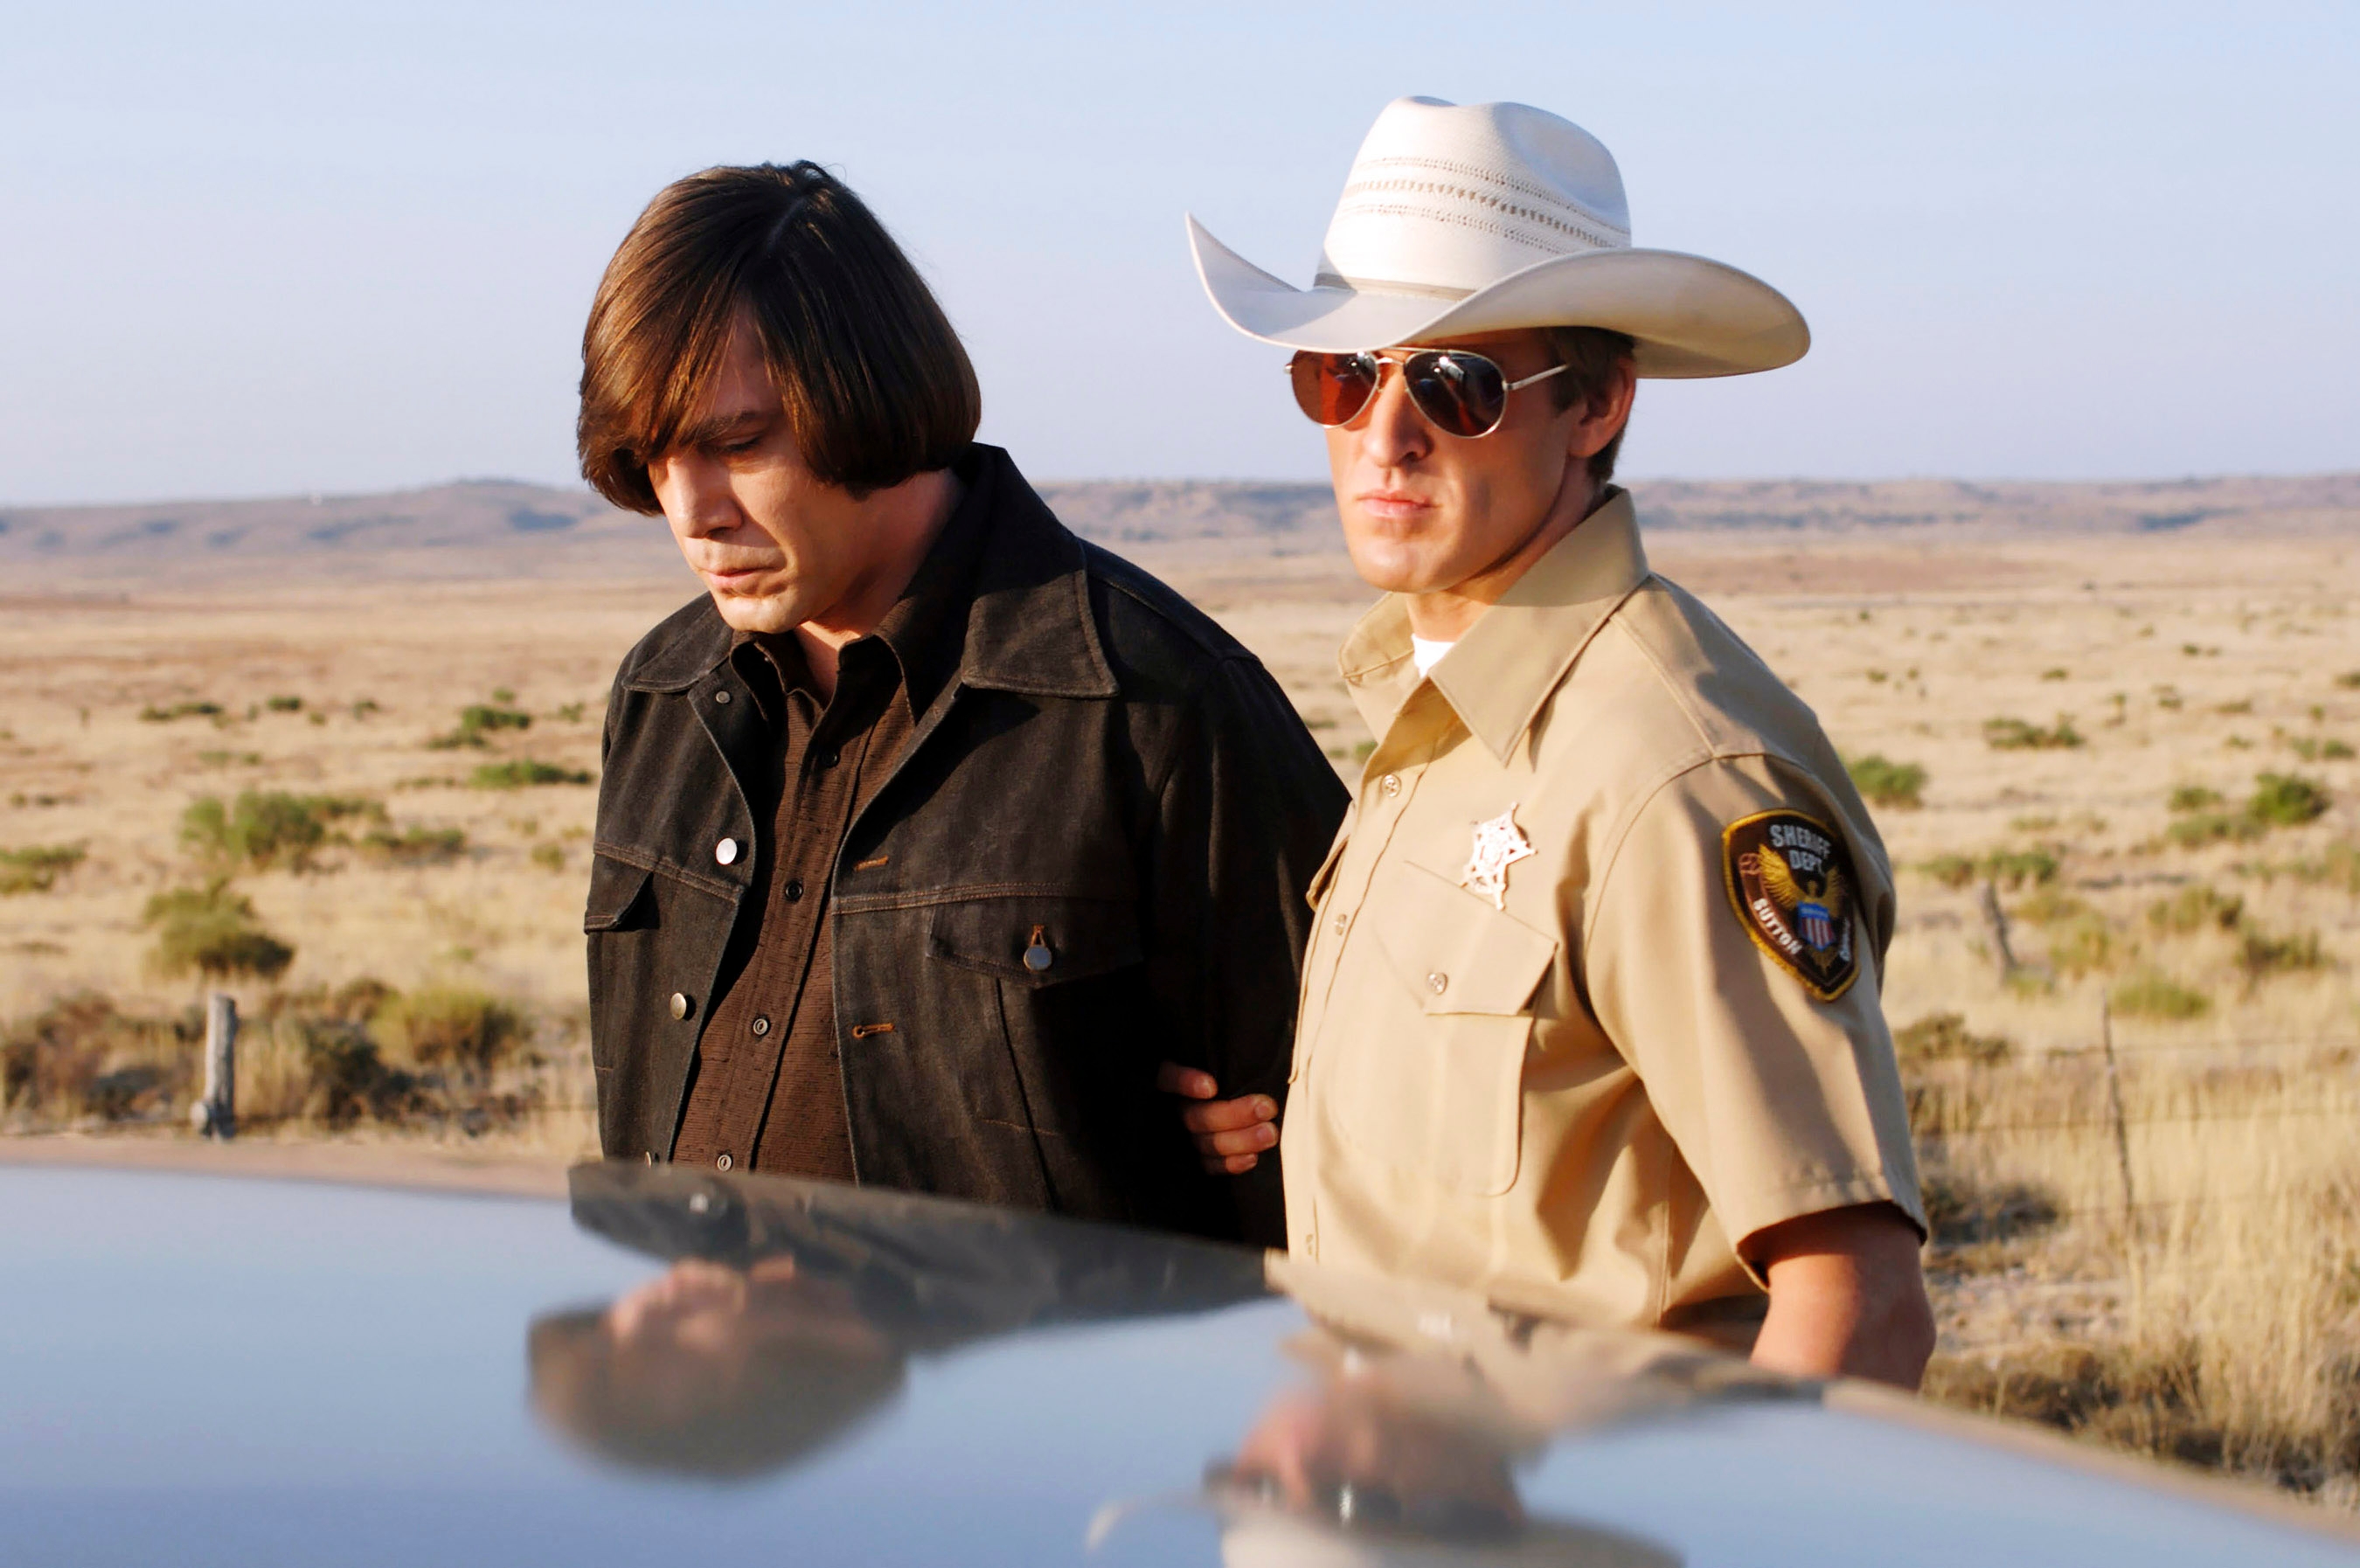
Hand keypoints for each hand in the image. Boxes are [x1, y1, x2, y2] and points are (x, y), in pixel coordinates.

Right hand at [1157, 1061, 1278, 1174]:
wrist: (1249, 1094)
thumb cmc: (1240, 1068)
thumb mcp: (1232, 1058)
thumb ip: (1232, 1056)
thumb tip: (1251, 1036)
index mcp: (1175, 1077)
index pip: (1169, 1078)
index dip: (1186, 1083)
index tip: (1211, 1087)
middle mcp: (1176, 1107)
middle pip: (1195, 1116)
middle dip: (1233, 1114)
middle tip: (1266, 1107)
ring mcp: (1186, 1135)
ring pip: (1205, 1142)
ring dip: (1241, 1140)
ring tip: (1270, 1132)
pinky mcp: (1200, 1157)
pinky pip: (1210, 1165)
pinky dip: (1231, 1164)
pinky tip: (1252, 1158)